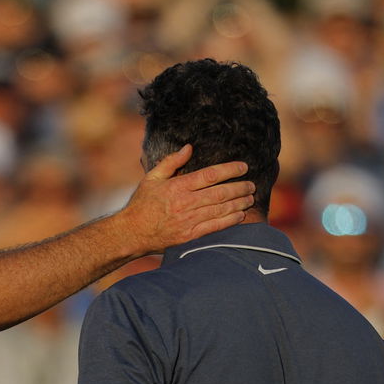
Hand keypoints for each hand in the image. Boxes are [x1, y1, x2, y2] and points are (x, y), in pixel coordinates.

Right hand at [114, 146, 253, 254]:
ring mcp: (188, 221)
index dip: (230, 170)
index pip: (210, 175)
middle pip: (220, 193)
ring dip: (239, 203)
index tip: (243, 167)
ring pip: (220, 209)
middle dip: (240, 188)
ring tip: (250, 198)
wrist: (132, 232)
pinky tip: (240, 215)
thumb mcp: (152, 178)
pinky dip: (230, 220)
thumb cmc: (142, 204)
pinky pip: (215, 227)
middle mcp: (184, 203)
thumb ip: (171, 162)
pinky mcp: (189, 236)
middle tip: (251, 184)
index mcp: (177, 186)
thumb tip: (189, 148)